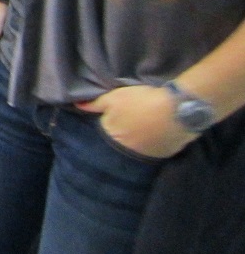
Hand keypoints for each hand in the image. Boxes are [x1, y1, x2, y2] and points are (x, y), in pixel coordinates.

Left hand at [77, 85, 196, 158]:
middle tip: (133, 120)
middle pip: (121, 142)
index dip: (110, 122)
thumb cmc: (141, 101)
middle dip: (124, 134)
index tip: (119, 115)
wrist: (176, 109)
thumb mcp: (113, 98)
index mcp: (113, 135)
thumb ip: (95, 104)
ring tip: (146, 126)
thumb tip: (77, 106)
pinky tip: (159, 132)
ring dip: (140, 140)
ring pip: (139, 148)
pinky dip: (155, 143)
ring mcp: (148, 155)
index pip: (105, 132)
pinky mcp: (165, 155)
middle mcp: (128, 150)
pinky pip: (156, 150)